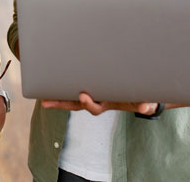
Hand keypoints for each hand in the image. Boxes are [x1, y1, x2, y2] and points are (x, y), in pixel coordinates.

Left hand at [42, 92, 158, 115]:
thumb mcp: (146, 103)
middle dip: (60, 104)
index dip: (88, 103)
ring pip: (73, 96)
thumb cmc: (143, 99)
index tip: (83, 95)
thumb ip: (146, 105)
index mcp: (108, 102)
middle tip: (46, 103)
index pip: (94, 106)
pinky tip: (51, 81)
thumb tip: (146, 107)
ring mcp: (95, 92)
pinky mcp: (94, 83)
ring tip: (43, 98)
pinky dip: (65, 83)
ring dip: (58, 98)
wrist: (142, 98)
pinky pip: (77, 83)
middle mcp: (98, 99)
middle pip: (76, 104)